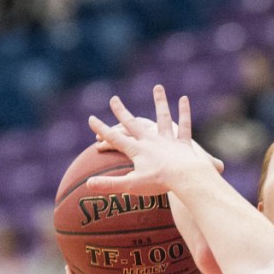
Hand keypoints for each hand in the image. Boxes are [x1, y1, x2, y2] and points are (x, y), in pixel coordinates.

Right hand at [87, 85, 215, 194]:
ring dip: (159, 102)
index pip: (115, 138)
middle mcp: (151, 141)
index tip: (91, 119)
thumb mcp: (131, 185)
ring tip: (158, 87)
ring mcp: (168, 140)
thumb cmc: (159, 183)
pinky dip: (184, 112)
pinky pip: (184, 126)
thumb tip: (88, 183)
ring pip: (163, 117)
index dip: (101, 129)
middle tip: (113, 99)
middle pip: (133, 124)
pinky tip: (184, 99)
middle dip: (122, 112)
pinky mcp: (183, 143)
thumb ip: (109, 184)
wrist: (186, 179)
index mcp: (137, 150)